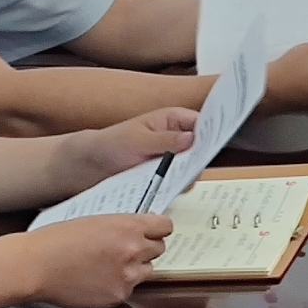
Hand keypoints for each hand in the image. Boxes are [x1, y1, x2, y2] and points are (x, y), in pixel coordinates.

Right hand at [13, 212, 171, 307]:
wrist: (36, 266)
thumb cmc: (58, 240)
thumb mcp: (96, 222)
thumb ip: (122, 227)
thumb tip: (140, 232)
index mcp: (129, 226)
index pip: (165, 226)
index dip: (156, 230)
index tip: (149, 234)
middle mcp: (134, 249)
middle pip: (159, 249)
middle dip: (145, 250)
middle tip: (123, 252)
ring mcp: (128, 275)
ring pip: (147, 271)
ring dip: (134, 270)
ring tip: (106, 268)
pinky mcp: (118, 296)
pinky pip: (129, 290)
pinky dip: (117, 287)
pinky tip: (96, 282)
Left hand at [89, 105, 205, 175]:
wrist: (95, 163)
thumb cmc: (113, 142)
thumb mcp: (139, 139)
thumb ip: (166, 139)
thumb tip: (192, 138)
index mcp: (174, 120)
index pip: (203, 123)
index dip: (212, 132)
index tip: (211, 146)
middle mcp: (178, 137)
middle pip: (203, 147)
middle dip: (199, 158)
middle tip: (189, 167)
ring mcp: (175, 157)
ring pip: (195, 167)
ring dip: (188, 175)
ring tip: (172, 178)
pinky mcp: (169, 174)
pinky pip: (182, 181)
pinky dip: (178, 186)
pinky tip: (168, 187)